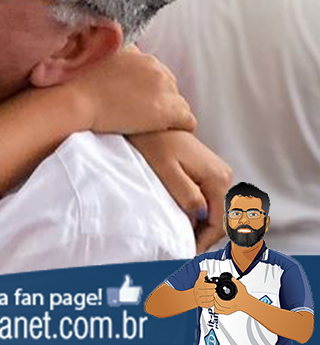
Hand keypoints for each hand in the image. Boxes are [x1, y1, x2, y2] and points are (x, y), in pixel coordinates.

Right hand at [71, 46, 195, 134]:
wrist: (80, 102)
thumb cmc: (81, 85)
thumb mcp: (98, 59)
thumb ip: (115, 59)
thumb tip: (117, 61)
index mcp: (140, 55)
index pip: (156, 72)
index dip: (147, 88)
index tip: (138, 100)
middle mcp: (156, 67)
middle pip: (169, 86)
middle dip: (160, 100)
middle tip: (144, 115)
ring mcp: (164, 88)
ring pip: (179, 103)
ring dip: (168, 114)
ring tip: (154, 126)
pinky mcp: (169, 110)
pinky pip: (188, 121)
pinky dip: (179, 128)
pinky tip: (167, 133)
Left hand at [128, 131, 230, 251]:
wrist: (151, 122)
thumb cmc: (154, 143)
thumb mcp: (166, 170)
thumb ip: (186, 194)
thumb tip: (201, 215)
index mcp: (217, 178)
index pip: (219, 222)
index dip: (203, 241)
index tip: (186, 253)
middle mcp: (224, 176)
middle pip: (222, 219)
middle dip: (206, 237)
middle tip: (185, 251)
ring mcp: (219, 173)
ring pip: (218, 212)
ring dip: (204, 228)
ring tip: (184, 240)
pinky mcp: (210, 172)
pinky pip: (212, 202)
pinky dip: (203, 216)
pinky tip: (187, 223)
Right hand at [192, 275, 216, 308]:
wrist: (191, 296)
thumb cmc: (197, 288)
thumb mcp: (198, 281)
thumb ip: (202, 275)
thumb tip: (205, 271)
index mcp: (197, 286)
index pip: (205, 286)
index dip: (211, 286)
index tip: (214, 286)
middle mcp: (197, 292)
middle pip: (207, 292)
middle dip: (213, 291)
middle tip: (215, 291)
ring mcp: (199, 299)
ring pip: (208, 298)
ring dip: (213, 297)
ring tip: (214, 295)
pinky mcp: (201, 304)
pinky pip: (208, 304)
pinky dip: (212, 302)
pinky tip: (213, 300)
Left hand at [214, 277, 248, 314]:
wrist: (248, 303)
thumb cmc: (245, 297)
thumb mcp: (241, 288)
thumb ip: (237, 282)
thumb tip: (232, 278)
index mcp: (233, 302)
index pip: (222, 303)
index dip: (216, 298)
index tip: (215, 294)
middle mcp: (230, 307)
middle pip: (218, 306)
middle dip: (215, 300)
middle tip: (214, 296)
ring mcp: (229, 310)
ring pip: (218, 310)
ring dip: (215, 305)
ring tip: (215, 300)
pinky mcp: (228, 312)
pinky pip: (220, 312)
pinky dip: (217, 309)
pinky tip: (217, 304)